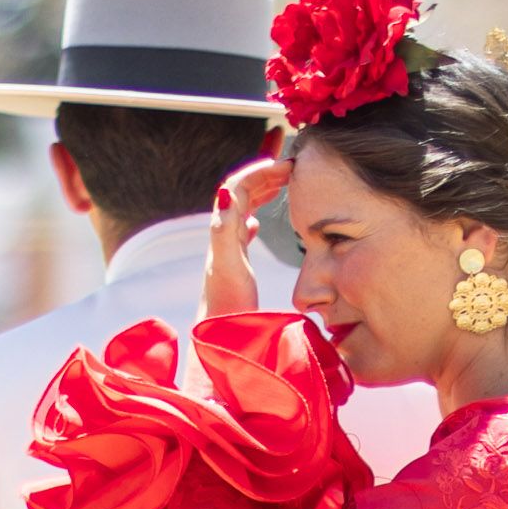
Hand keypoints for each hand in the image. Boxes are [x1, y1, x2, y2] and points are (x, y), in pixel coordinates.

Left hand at [201, 156, 292, 319]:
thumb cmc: (227, 310)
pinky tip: (258, 225)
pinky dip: (252, 220)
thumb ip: (226, 230)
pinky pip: (241, 235)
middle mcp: (222, 240)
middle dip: (262, 176)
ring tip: (280, 185)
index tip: (287, 165)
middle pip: (238, 195)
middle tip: (289, 167)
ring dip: (259, 193)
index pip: (237, 188)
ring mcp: (226, 254)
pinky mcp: (232, 269)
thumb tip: (226, 190)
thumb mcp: (228, 266)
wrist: (218, 342)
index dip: (260, 172)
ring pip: (241, 212)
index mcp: (223, 234)